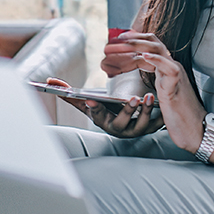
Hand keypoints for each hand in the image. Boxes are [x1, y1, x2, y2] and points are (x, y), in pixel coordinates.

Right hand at [46, 77, 161, 138]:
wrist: (125, 121)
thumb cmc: (104, 109)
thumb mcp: (87, 101)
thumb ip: (69, 93)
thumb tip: (49, 83)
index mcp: (102, 121)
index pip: (96, 115)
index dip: (94, 108)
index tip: (91, 99)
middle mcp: (118, 129)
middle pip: (121, 123)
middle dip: (127, 112)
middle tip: (131, 99)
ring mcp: (134, 130)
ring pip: (141, 125)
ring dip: (145, 112)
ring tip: (148, 97)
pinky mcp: (149, 127)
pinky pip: (156, 124)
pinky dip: (160, 116)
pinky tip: (163, 103)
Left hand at [105, 32, 206, 152]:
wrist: (197, 129)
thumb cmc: (181, 114)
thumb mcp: (164, 91)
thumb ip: (157, 78)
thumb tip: (142, 68)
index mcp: (169, 68)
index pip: (154, 46)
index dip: (138, 39)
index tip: (122, 37)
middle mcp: (173, 68)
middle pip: (155, 43)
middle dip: (136, 37)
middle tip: (119, 37)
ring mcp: (176, 76)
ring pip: (160, 51)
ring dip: (141, 44)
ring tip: (126, 42)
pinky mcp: (176, 87)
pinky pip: (168, 68)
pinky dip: (156, 60)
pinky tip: (143, 56)